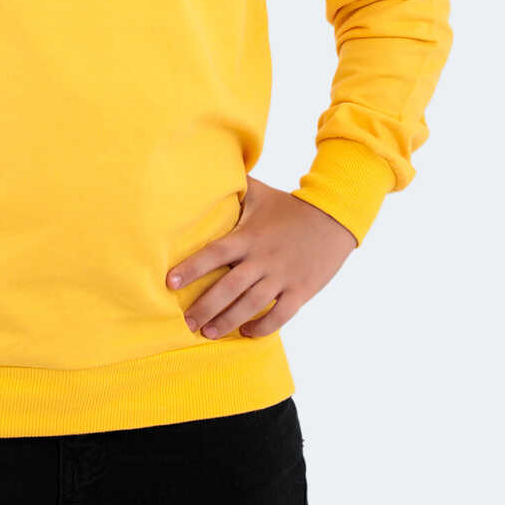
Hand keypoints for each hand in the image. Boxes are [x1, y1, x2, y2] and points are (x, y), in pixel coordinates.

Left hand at [165, 175, 357, 339]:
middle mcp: (262, 259)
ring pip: (250, 305)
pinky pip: (279, 316)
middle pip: (228, 287)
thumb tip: (208, 172)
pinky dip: (262, 327)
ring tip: (208, 332)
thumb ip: (235, 189)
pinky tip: (247, 332)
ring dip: (227, 321)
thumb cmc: (291, 207)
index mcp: (249, 237)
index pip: (214, 253)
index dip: (192, 268)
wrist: (334, 218)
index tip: (170, 282)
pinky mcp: (301, 291)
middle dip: (205, 307)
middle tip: (187, 322)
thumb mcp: (261, 194)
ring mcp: (282, 277)